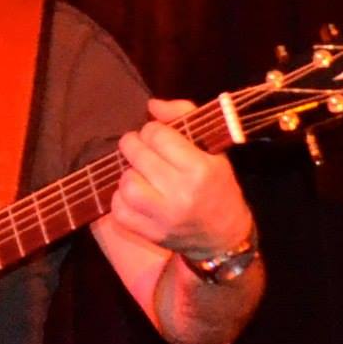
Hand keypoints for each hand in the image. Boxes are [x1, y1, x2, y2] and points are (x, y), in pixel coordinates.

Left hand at [111, 98, 253, 254]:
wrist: (223, 238)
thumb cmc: (218, 188)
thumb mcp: (212, 150)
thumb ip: (184, 118)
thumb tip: (151, 105)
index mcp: (200, 169)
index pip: (158, 135)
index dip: (152, 129)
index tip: (157, 135)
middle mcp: (181, 193)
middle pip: (138, 155)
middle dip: (134, 145)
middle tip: (139, 147)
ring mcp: (164, 217)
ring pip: (126, 183)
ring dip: (128, 173)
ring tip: (139, 172)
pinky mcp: (150, 234)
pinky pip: (119, 210)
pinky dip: (120, 199)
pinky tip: (134, 195)